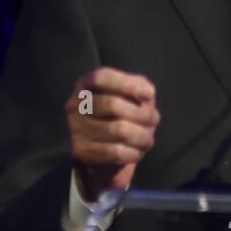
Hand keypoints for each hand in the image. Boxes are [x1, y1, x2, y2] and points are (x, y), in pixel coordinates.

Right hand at [66, 67, 159, 202]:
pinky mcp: (81, 151)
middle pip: (112, 105)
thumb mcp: (128, 93)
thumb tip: (146, 91)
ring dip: (142, 136)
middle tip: (154, 120)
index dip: (127, 84)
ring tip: (148, 138)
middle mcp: (75, 104)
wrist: (98, 146)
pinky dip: (133, 152)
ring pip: (118, 130)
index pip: (102, 78)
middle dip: (142, 114)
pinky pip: (115, 152)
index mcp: (85, 85)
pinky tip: (137, 152)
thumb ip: (138, 85)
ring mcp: (76, 128)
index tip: (149, 94)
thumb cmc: (118, 113)